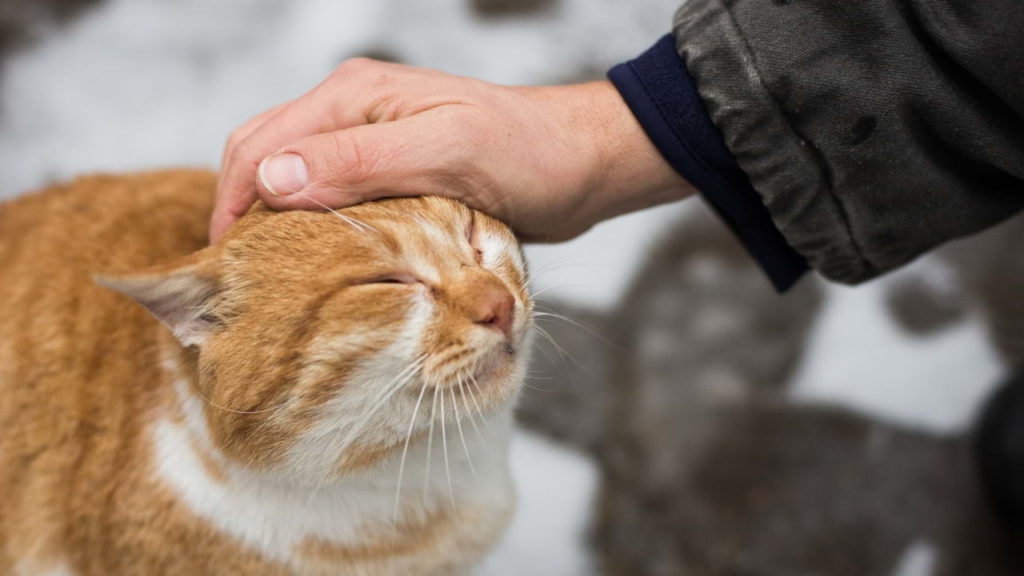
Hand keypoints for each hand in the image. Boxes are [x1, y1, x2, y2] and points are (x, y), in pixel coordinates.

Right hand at [211, 59, 692, 242]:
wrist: (581, 165)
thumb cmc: (527, 153)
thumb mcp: (447, 152)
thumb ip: (361, 159)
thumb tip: (271, 178)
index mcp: (352, 95)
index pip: (260, 147)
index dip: (233, 207)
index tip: (229, 272)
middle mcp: (351, 112)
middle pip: (263, 159)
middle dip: (241, 215)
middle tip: (241, 284)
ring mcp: (370, 141)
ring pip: (294, 181)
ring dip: (275, 224)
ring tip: (270, 281)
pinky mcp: (391, 173)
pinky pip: (330, 198)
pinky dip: (312, 229)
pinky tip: (317, 265)